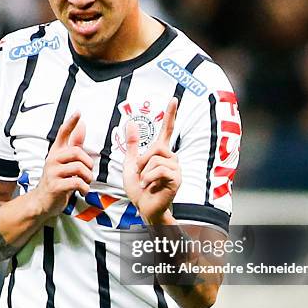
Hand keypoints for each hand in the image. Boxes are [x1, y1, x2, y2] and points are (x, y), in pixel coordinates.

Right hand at [33, 112, 92, 217]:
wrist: (42, 202)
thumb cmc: (56, 181)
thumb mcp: (65, 162)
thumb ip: (74, 145)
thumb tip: (82, 125)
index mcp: (56, 152)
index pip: (63, 133)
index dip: (70, 122)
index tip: (78, 112)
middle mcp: (52, 159)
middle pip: (77, 152)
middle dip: (88, 163)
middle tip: (89, 172)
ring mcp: (52, 172)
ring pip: (78, 168)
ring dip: (88, 177)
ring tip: (86, 183)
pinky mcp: (55, 186)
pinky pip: (76, 182)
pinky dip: (84, 188)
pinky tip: (83, 191)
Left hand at [122, 99, 180, 223]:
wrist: (143, 207)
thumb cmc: (139, 188)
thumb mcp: (131, 164)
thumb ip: (132, 145)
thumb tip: (130, 123)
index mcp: (161, 153)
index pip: (167, 130)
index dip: (170, 115)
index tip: (173, 99)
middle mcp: (171, 158)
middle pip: (156, 147)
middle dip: (142, 162)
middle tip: (141, 175)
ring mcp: (176, 169)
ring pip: (156, 159)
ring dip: (144, 172)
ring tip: (146, 183)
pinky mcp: (176, 179)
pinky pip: (159, 170)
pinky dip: (149, 179)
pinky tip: (150, 187)